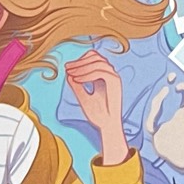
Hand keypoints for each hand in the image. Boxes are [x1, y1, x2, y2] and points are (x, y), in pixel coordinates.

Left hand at [66, 48, 128, 165]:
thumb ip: (77, 86)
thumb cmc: (97, 114)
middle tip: (67, 68)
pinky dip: (87, 74)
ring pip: (98, 62)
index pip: (93, 58)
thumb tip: (69, 74)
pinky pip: (101, 72)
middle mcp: (110, 74)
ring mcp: (114, 77)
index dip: (80, 60)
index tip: (67, 67)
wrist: (107, 126)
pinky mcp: (116, 82)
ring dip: (82, 66)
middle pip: (96, 57)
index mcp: (103, 77)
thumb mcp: (83, 97)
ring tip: (71, 73)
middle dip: (79, 61)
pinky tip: (77, 79)